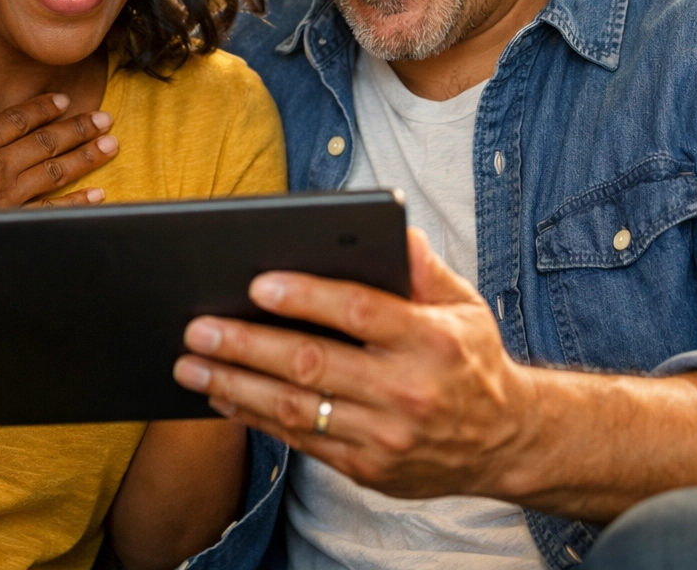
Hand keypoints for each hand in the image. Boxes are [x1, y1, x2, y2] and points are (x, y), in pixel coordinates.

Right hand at [0, 64, 118, 272]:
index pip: (16, 120)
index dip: (43, 108)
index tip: (65, 100)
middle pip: (45, 142)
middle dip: (78, 129)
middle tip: (105, 120)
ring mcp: (4, 197)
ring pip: (54, 171)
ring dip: (86, 158)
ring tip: (111, 147)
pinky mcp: (3, 224)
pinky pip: (48, 212)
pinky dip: (75, 204)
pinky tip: (97, 196)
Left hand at [171, 228, 535, 500]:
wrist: (506, 442)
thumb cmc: (472, 359)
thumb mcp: (463, 304)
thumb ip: (422, 267)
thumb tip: (389, 227)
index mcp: (430, 341)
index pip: (359, 313)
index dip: (306, 297)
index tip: (258, 284)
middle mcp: (407, 392)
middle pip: (313, 364)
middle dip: (247, 345)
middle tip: (198, 328)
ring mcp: (386, 437)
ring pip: (297, 409)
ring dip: (235, 386)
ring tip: (190, 365)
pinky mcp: (369, 468)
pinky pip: (302, 441)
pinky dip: (256, 418)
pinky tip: (222, 397)